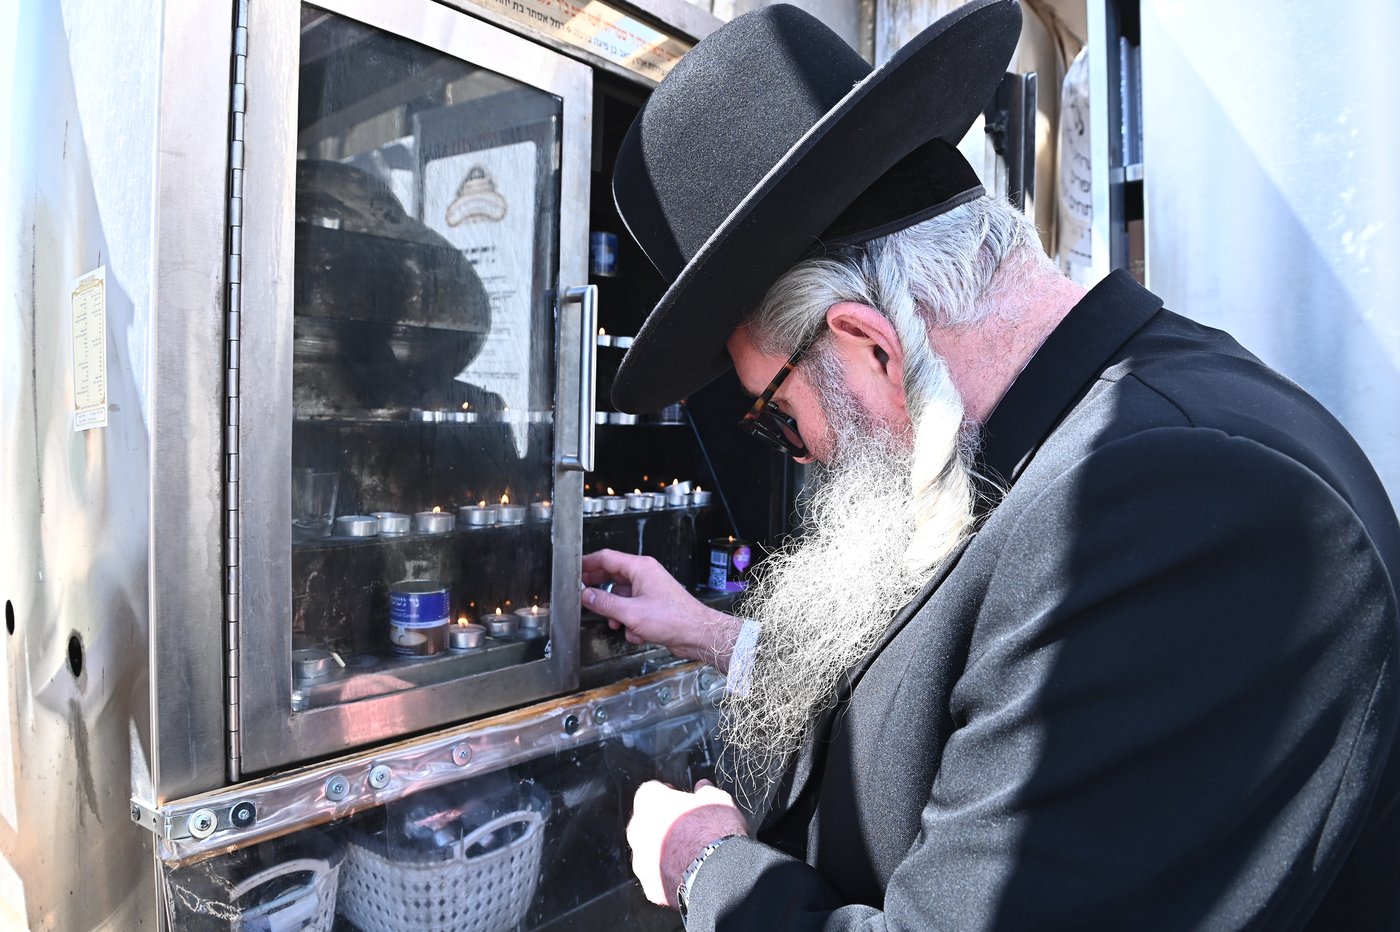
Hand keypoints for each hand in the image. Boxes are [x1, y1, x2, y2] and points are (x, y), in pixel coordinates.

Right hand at [582, 549, 742, 671]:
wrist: (697, 634)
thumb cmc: (673, 619)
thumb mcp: (630, 612)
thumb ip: (604, 603)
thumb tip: (586, 595)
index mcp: (640, 568)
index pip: (607, 558)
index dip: (588, 563)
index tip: (574, 570)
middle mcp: (645, 575)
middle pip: (613, 576)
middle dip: (599, 590)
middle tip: (583, 596)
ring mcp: (650, 590)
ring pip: (621, 596)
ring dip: (616, 612)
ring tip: (615, 623)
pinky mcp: (653, 605)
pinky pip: (632, 610)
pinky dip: (630, 622)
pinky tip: (637, 633)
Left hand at [627, 779, 749, 907]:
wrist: (719, 872)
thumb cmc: (715, 830)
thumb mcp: (717, 798)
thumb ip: (705, 791)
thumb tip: (703, 787)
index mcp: (649, 802)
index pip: (652, 791)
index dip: (669, 794)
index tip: (681, 800)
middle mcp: (638, 830)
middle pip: (646, 823)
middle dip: (662, 824)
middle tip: (686, 827)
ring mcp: (641, 861)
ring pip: (649, 852)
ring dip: (663, 851)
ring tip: (689, 854)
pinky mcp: (651, 887)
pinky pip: (657, 877)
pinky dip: (669, 875)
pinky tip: (688, 874)